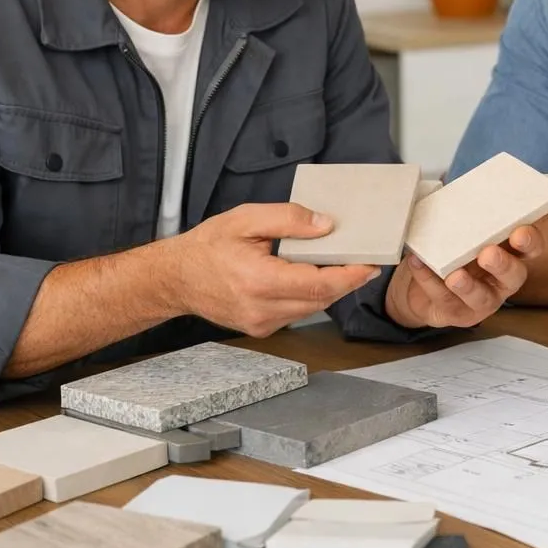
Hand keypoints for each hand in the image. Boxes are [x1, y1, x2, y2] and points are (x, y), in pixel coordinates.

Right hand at [166, 203, 381, 337]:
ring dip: (329, 288)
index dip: (350, 276)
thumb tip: (325, 225)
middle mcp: (262, 309)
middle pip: (322, 299)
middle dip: (347, 280)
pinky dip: (310, 295)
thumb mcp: (246, 219)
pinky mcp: (261, 329)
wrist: (175, 278)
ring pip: (312, 308)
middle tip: (364, 259)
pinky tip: (308, 276)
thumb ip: (288, 219)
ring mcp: (262, 324)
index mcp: (258, 280)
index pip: (319, 284)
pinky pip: (298, 312)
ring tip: (338, 264)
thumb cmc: (207, 246)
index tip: (371, 264)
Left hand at [385, 225, 541, 327]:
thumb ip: (463, 216)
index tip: (519, 232)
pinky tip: (419, 264)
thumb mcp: (460, 232)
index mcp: (509, 254)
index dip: (530, 241)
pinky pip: (444, 300)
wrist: (424, 288)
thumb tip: (447, 188)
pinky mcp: (458, 313)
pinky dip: (429, 281)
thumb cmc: (450, 254)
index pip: (530, 248)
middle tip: (487, 254)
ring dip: (468, 286)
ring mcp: (481, 300)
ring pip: (480, 297)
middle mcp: (501, 280)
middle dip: (502, 264)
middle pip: (514, 276)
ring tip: (454, 276)